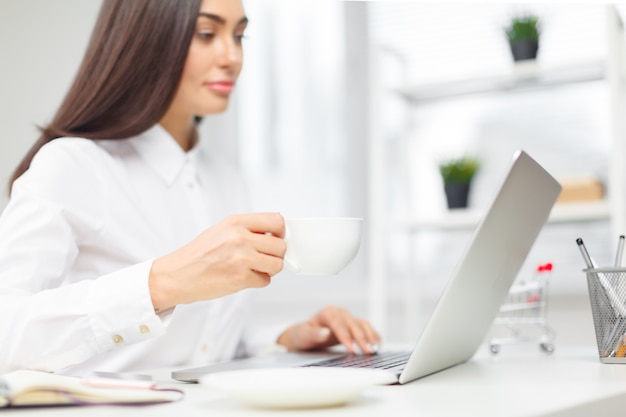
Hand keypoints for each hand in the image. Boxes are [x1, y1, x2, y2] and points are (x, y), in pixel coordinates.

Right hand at [149, 213, 285, 311]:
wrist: (176, 275)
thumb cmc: (197, 255)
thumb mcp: (221, 231)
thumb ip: (246, 230)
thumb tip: (272, 235)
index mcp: (236, 222)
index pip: (276, 220)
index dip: (281, 232)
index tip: (276, 239)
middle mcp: (240, 237)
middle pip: (281, 245)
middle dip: (276, 254)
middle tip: (264, 258)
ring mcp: (241, 258)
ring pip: (277, 264)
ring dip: (269, 269)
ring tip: (254, 268)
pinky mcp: (240, 278)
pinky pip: (265, 281)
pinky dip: (257, 281)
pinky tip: (243, 278)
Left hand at [277, 306, 380, 354]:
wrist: (308, 334)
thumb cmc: (305, 334)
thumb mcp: (304, 335)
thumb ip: (314, 334)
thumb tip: (325, 332)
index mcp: (327, 312)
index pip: (339, 324)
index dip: (346, 337)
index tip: (352, 349)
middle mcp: (340, 313)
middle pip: (353, 324)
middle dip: (361, 338)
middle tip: (367, 352)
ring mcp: (348, 318)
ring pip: (363, 324)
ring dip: (370, 337)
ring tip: (374, 350)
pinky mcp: (354, 324)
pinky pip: (367, 328)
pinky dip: (373, 336)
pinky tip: (377, 345)